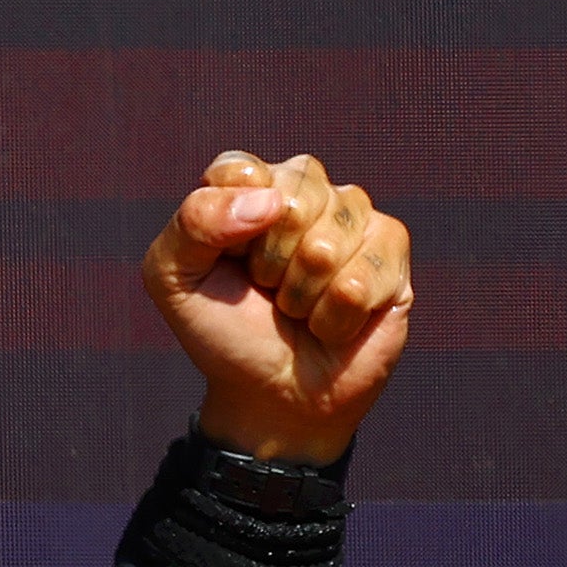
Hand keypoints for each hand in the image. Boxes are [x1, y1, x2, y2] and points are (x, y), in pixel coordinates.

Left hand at [144, 151, 408, 465]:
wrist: (272, 395)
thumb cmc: (223, 332)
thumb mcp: (173, 280)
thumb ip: (192, 224)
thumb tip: (268, 201)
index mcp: (250, 187)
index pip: (241, 171)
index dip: (228, 223)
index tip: (225, 258)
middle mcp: (307, 192)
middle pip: (293, 200)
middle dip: (269, 262)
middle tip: (265, 290)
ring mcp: (355, 217)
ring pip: (329, 242)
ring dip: (302, 294)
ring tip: (297, 308)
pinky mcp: (393, 250)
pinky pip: (364, 277)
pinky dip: (335, 315)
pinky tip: (331, 322)